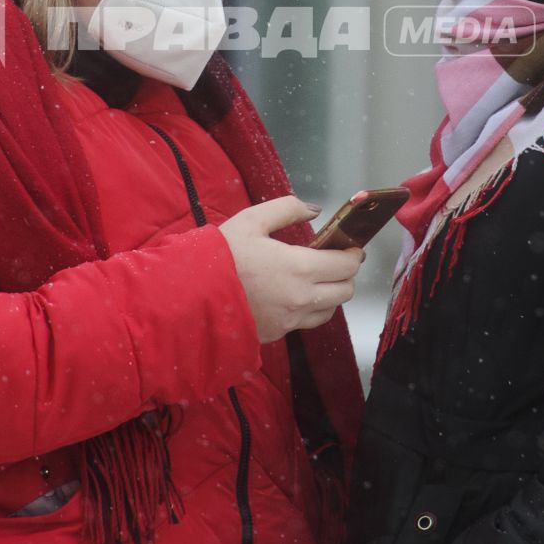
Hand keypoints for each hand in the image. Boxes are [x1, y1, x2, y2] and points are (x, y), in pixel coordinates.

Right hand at [219, 196, 364, 343]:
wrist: (189, 296)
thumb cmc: (220, 255)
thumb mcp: (251, 220)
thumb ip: (287, 209)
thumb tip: (314, 210)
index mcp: (300, 268)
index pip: (346, 266)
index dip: (354, 255)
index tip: (351, 247)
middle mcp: (301, 298)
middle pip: (345, 291)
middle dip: (346, 275)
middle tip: (335, 261)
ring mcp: (290, 320)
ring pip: (329, 311)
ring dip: (331, 295)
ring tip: (316, 280)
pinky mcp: (276, 334)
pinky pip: (305, 323)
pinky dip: (309, 310)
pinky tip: (293, 296)